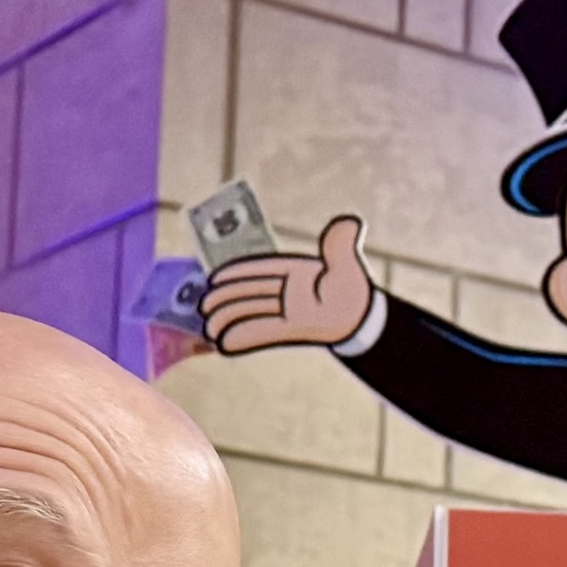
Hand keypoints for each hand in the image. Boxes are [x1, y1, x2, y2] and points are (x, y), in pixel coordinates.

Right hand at [199, 214, 374, 351]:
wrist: (363, 323)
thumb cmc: (354, 292)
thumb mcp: (346, 263)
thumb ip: (340, 244)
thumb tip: (350, 223)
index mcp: (292, 271)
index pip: (260, 269)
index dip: (237, 272)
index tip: (215, 276)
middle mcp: (285, 291)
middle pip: (249, 293)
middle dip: (226, 298)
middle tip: (203, 303)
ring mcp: (286, 311)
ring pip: (250, 313)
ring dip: (229, 319)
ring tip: (208, 326)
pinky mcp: (289, 331)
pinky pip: (261, 333)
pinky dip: (242, 337)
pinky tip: (224, 343)